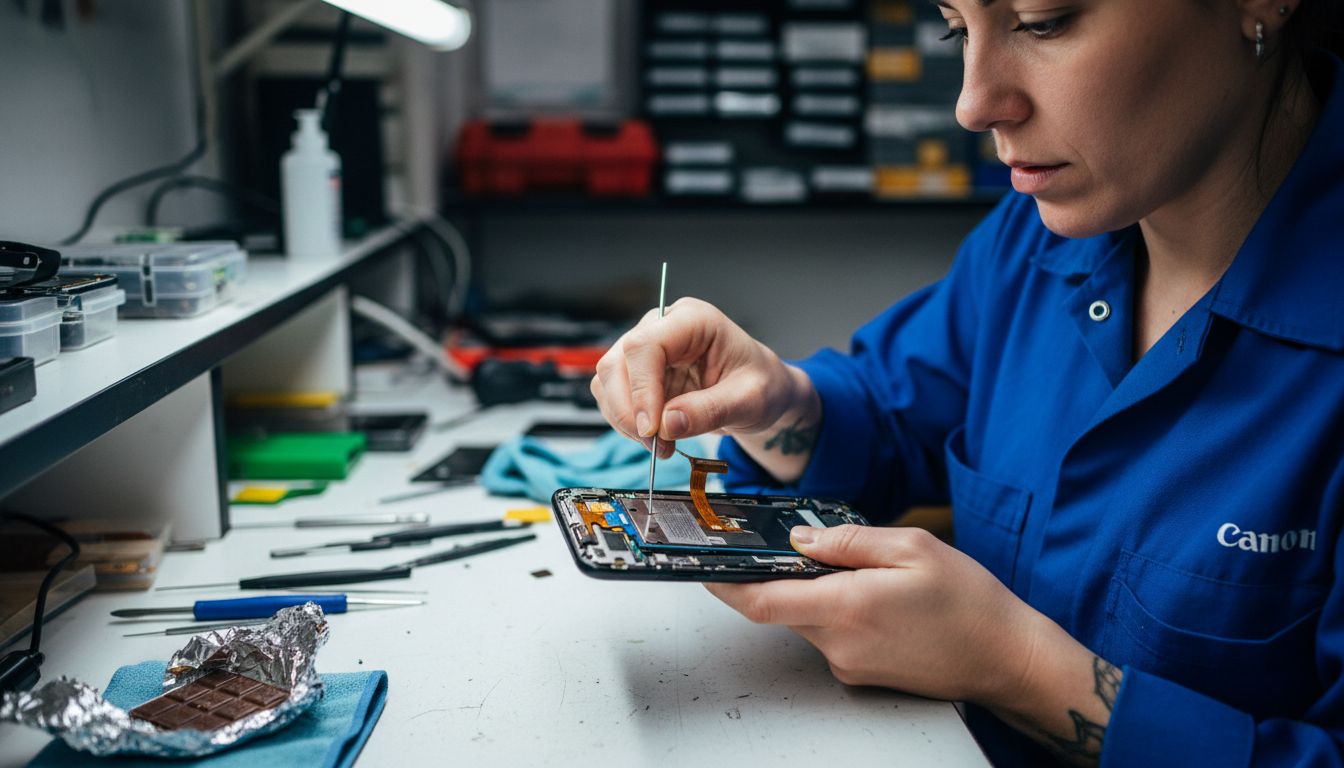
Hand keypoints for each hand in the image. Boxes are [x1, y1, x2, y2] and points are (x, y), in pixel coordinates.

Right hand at [591, 297, 807, 458]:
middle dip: (629, 411)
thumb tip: (667, 424)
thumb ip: (710, 410)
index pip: (645, 346)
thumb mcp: (750, 400)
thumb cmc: (760, 384)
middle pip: (617, 363)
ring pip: (607, 382)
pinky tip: (656, 437)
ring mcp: (645, 351)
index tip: (652, 429)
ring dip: (625, 420)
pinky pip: (613, 398)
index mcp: (693, 320)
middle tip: (656, 446)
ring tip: (661, 445)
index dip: (641, 389)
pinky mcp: (637, 374)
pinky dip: (627, 424)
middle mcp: (662, 328)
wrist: (759, 392)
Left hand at [705, 525, 1045, 705]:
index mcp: (846, 607)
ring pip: (809, 618)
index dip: (723, 584)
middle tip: (806, 544)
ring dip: (819, 591)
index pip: (761, 601)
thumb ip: (847, 540)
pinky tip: (881, 598)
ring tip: (868, 571)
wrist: (1008, 658)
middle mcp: (839, 644)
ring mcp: (849, 664)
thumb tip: (802, 537)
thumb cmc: (970, 604)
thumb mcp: (912, 548)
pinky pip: (832, 633)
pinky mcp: (861, 673)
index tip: (703, 565)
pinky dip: (840, 609)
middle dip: (784, 574)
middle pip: (783, 606)